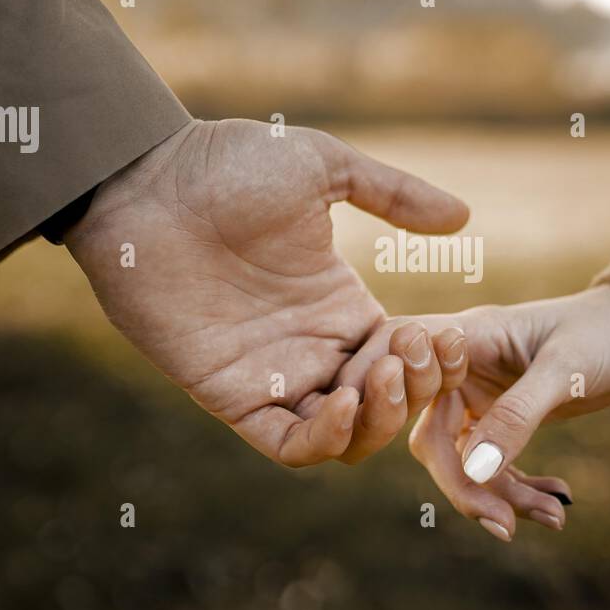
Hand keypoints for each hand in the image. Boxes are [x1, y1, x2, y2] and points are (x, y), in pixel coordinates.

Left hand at [66, 118, 469, 466]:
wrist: (147, 181)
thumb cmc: (229, 164)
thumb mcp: (325, 168)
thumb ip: (394, 194)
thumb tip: (461, 217)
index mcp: (341, 305)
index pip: (407, 360)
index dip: (432, 361)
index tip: (438, 335)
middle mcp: (314, 348)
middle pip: (386, 407)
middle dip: (414, 391)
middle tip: (408, 354)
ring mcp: (276, 376)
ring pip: (347, 438)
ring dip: (379, 421)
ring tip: (382, 375)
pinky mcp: (233, 395)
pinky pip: (288, 445)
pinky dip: (324, 440)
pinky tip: (343, 402)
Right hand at [338, 285, 609, 538]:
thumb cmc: (605, 330)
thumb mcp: (566, 370)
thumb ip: (518, 415)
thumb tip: (474, 469)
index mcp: (464, 337)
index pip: (401, 373)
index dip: (381, 410)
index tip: (377, 450)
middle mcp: (460, 367)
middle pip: (432, 438)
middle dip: (466, 487)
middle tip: (504, 526)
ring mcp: (478, 395)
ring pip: (465, 463)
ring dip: (501, 496)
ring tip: (554, 515)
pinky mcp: (499, 419)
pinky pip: (492, 467)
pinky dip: (518, 490)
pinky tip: (558, 497)